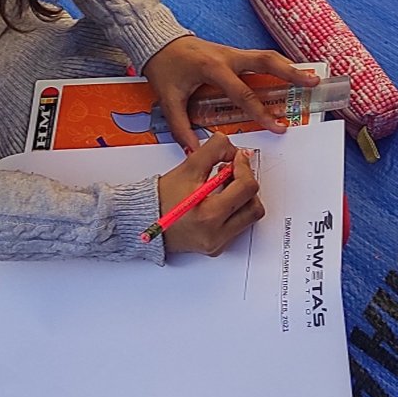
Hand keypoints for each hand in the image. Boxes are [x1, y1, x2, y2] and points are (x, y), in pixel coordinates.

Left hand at [141, 35, 319, 150]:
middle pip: (266, 61)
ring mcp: (232, 52)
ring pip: (267, 56)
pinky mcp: (233, 53)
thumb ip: (181, 126)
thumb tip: (193, 151)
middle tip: (313, 82)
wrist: (157, 41)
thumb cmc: (163, 67)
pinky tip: (291, 72)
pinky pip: (260, 57)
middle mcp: (227, 56)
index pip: (243, 93)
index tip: (278, 127)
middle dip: (291, 72)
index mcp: (213, 68)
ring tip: (312, 77)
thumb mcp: (168, 98)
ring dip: (289, 66)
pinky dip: (277, 64)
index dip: (261, 112)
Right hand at [154, 134, 265, 255]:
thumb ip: (214, 150)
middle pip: (254, 206)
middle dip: (246, 185)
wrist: (143, 221)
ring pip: (249, 217)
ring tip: (223, 187)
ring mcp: (217, 243)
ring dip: (242, 198)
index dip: (245, 168)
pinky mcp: (216, 247)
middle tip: (232, 173)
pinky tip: (218, 200)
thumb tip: (234, 149)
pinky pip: (238, 226)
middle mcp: (216, 234)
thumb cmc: (160, 199)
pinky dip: (234, 210)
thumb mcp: (188, 167)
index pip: (246, 188)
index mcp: (209, 216)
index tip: (237, 158)